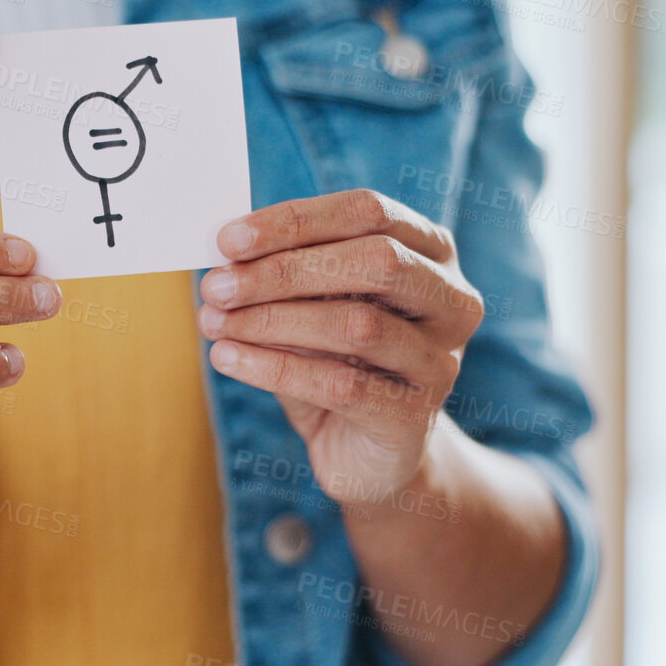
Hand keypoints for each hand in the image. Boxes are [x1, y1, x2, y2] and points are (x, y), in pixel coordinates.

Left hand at [197, 190, 482, 509]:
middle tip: (217, 287)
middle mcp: (451, 300)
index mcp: (430, 252)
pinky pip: (342, 385)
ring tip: (214, 323)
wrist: (367, 452)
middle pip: (376, 260)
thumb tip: (225, 256)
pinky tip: (228, 358)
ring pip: (358, 324)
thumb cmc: (335, 361)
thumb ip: (283, 275)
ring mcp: (440, 359)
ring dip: (273, 320)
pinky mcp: (416, 415)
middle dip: (284, 270)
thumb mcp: (311, 307)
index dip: (295, 220)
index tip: (228, 239)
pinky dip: (275, 368)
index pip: (368, 212)